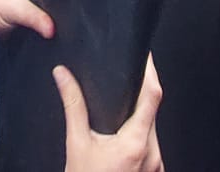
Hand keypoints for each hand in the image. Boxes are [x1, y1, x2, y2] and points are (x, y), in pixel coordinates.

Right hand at [54, 57, 163, 171]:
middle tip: (124, 87)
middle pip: (152, 112)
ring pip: (152, 130)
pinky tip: (123, 141)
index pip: (152, 96)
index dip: (150, 72)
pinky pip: (151, 146)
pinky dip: (139, 138)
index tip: (145, 58)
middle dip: (139, 98)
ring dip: (139, 120)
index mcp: (135, 142)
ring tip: (120, 116)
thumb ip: (73, 106)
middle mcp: (152, 154)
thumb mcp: (76, 143)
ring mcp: (156, 164)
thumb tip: (63, 75)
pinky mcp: (154, 171)